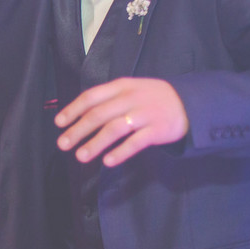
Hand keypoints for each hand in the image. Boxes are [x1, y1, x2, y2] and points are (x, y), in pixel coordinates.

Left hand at [55, 77, 188, 165]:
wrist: (190, 102)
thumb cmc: (152, 98)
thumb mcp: (130, 90)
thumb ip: (108, 100)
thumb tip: (79, 116)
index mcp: (121, 86)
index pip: (92, 96)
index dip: (73, 110)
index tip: (59, 123)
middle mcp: (131, 98)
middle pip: (99, 114)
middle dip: (78, 130)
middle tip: (62, 144)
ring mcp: (145, 114)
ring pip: (114, 129)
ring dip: (95, 143)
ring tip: (80, 156)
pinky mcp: (158, 129)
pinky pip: (136, 142)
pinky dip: (120, 152)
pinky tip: (108, 162)